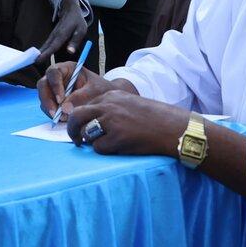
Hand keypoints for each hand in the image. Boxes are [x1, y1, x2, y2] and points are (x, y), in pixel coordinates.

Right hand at [36, 61, 119, 116]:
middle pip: (43, 85)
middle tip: (55, 113)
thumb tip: (65, 108)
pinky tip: (62, 120)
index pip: (53, 72)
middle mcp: (57, 78)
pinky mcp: (54, 102)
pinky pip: (47, 108)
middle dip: (47, 100)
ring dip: (49, 109)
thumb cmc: (101, 89)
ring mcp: (54, 90)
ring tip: (62, 118)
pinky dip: (52, 114)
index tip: (61, 99)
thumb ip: (81, 96)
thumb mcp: (95, 90)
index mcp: (67, 69)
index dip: (55, 85)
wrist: (106, 98)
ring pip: (43, 98)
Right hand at [38, 0, 88, 63]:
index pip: (53, 46)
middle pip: (46, 47)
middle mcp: (55, 36)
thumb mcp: (81, 30)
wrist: (70, 10)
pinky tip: (38, 56)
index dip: (46, 53)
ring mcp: (52, 36)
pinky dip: (41, 51)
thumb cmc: (77, 21)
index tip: (38, 60)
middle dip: (38, 55)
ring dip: (38, 54)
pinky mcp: (52, 36)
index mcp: (62, 35)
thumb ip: (75, 41)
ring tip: (32, 62)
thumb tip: (70, 52)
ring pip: (45, 46)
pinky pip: (46, 45)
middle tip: (31, 63)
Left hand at [65, 93, 188, 155]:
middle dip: (72, 129)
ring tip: (108, 143)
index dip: (82, 118)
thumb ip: (110, 108)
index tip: (82, 127)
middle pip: (77, 116)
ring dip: (92, 141)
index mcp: (111, 95)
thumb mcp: (129, 103)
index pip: (85, 105)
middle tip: (76, 139)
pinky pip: (99, 148)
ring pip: (86, 133)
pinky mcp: (116, 138)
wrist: (173, 128)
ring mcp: (111, 122)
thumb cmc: (154, 118)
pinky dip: (106, 150)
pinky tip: (121, 147)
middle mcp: (108, 106)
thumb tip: (89, 122)